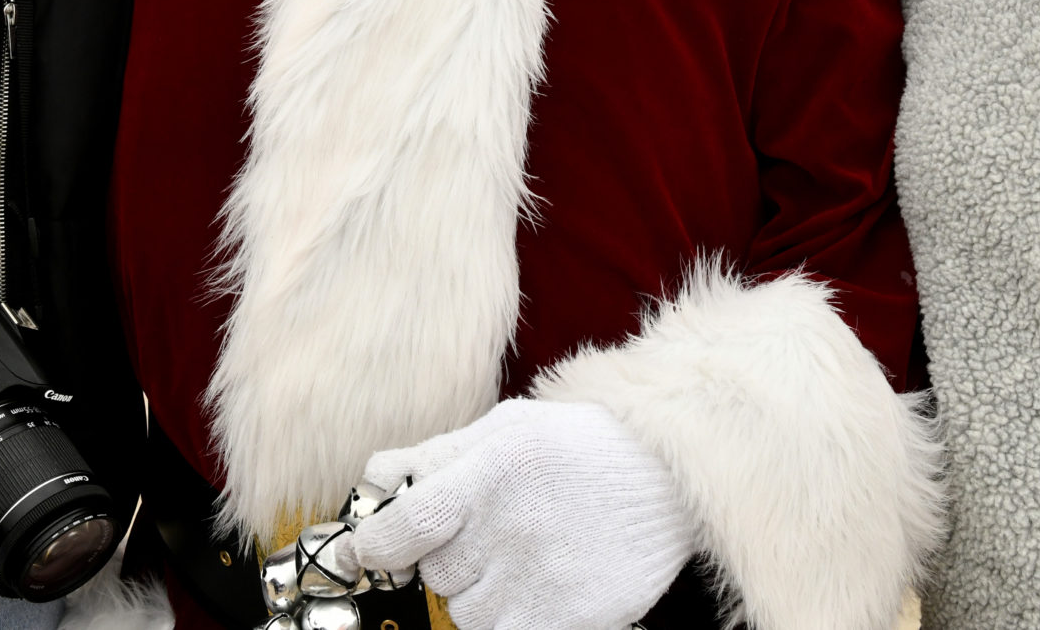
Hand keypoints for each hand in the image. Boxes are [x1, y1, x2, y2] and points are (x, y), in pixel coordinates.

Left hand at [350, 399, 695, 629]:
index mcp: (493, 468)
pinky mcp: (569, 617)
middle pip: (436, 573)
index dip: (376, 545)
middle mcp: (514, 523)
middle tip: (491, 536)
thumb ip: (437, 455)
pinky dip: (507, 621)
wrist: (671, 479)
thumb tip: (373, 481)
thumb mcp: (509, 429)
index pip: (407, 523)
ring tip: (523, 560)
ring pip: (466, 614)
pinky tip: (535, 591)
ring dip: (480, 595)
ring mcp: (543, 576)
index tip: (368, 551)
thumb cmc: (581, 449)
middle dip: (450, 560)